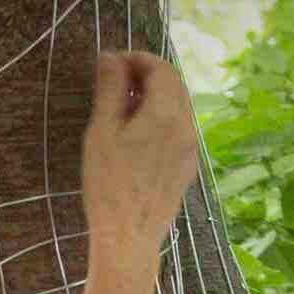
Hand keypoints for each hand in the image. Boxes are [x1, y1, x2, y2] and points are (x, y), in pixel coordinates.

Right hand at [80, 51, 200, 275]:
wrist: (128, 237)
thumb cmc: (109, 184)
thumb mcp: (103, 131)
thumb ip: (110, 90)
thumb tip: (111, 57)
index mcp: (167, 115)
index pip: (162, 69)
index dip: (138, 59)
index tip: (113, 64)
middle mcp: (187, 128)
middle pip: (175, 85)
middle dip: (147, 75)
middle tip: (116, 82)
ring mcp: (190, 149)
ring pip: (179, 107)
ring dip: (155, 96)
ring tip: (122, 108)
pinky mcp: (187, 167)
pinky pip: (179, 129)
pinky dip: (161, 118)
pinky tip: (137, 133)